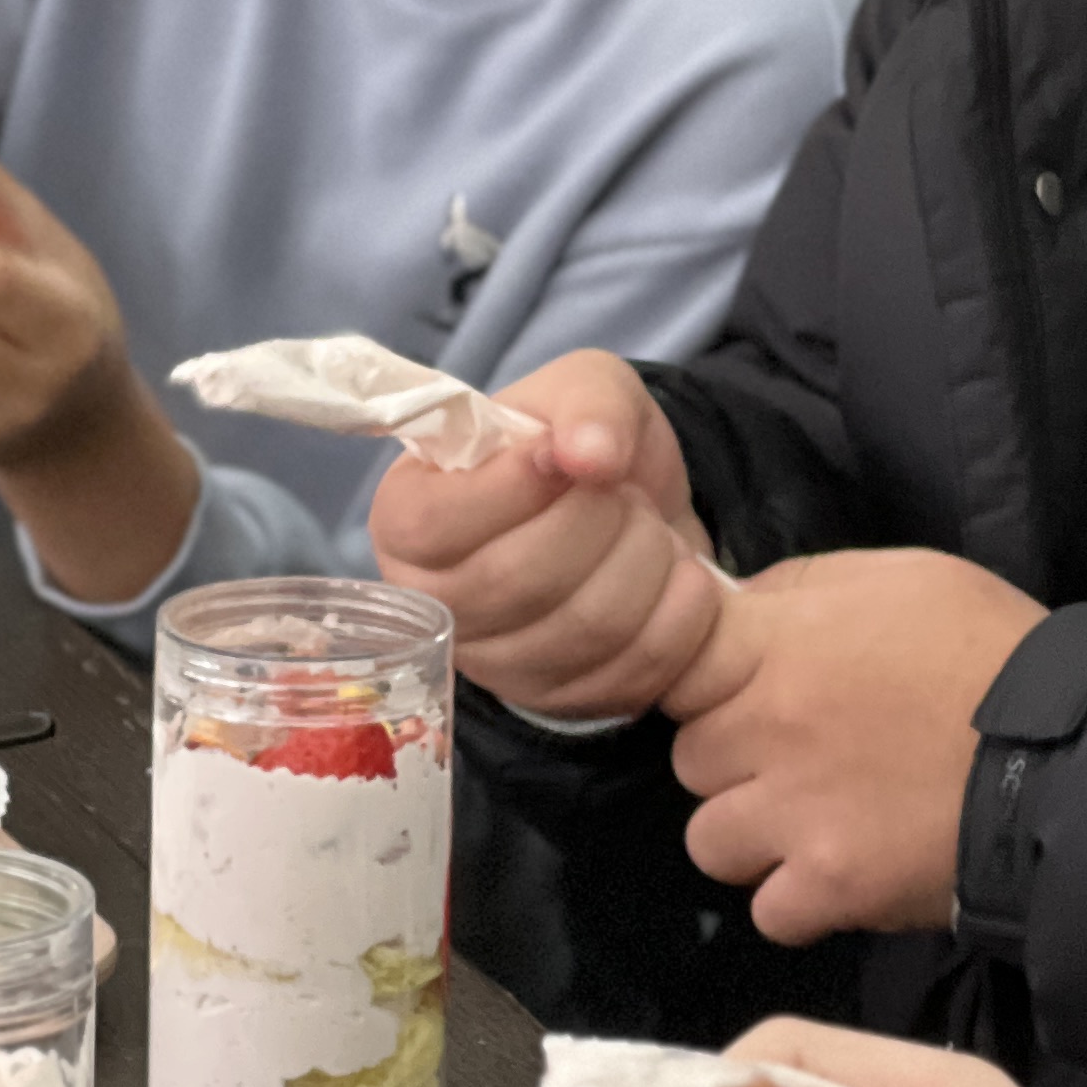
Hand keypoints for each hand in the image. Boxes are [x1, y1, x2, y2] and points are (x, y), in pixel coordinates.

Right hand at [367, 347, 726, 718]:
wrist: (640, 513)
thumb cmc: (581, 445)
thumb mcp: (584, 386)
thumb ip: (587, 402)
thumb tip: (588, 455)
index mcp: (408, 517)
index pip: (434, 525)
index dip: (509, 489)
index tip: (562, 454)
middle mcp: (438, 603)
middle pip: (516, 579)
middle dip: (599, 520)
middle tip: (621, 490)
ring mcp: (498, 665)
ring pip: (583, 627)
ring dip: (646, 561)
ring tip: (650, 527)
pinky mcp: (563, 700)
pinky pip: (632, 668)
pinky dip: (678, 613)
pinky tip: (678, 576)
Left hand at [667, 551, 1044, 943]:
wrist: (1071, 757)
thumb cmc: (993, 651)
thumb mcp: (904, 576)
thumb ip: (807, 587)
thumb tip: (744, 605)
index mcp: (780, 644)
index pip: (676, 663)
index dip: (704, 680)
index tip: (737, 690)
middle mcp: (768, 728)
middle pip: (691, 757)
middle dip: (736, 759)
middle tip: (798, 758)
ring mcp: (794, 815)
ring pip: (711, 840)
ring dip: (755, 835)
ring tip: (814, 823)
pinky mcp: (831, 888)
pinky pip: (768, 911)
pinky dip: (799, 900)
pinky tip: (839, 874)